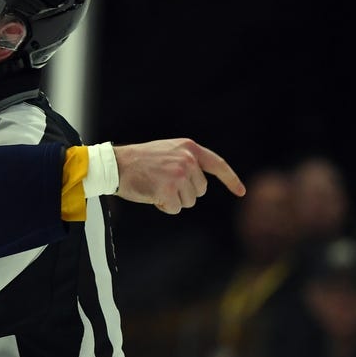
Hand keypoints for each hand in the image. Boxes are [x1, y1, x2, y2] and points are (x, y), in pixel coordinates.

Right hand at [113, 138, 244, 213]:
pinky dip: (163, 206)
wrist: (114, 164)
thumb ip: (186, 161)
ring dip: (173, 200)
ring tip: (154, 186)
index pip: (217, 164)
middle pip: (200, 190)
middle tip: (161, 182)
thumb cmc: (138, 161)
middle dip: (183, 192)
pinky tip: (151, 194)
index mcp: (188, 147)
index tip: (241, 192)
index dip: (231, 179)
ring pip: (189, 201)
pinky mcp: (168, 190)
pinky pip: (174, 209)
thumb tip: (200, 183)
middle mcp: (187, 159)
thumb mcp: (167, 152)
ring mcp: (179, 174)